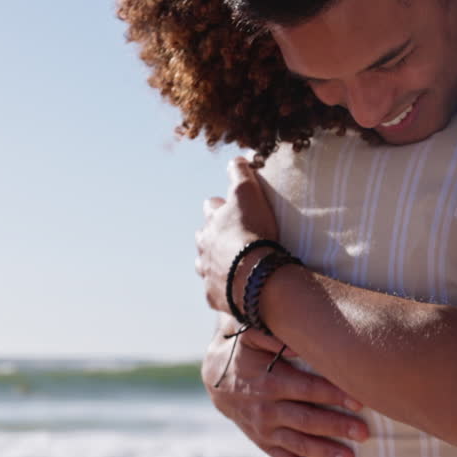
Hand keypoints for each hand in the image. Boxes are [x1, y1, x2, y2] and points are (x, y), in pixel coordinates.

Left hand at [195, 156, 280, 313]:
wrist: (254, 276)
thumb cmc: (253, 232)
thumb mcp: (248, 194)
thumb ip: (240, 173)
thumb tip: (235, 159)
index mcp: (212, 224)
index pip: (211, 207)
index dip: (222, 206)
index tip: (233, 208)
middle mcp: (204, 249)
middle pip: (202, 238)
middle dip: (212, 236)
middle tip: (230, 238)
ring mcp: (207, 274)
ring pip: (204, 266)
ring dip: (214, 263)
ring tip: (231, 265)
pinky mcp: (215, 297)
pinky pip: (216, 293)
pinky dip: (224, 290)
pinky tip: (236, 290)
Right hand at [203, 314, 369, 456]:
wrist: (213, 378)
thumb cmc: (242, 349)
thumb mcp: (251, 335)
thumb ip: (273, 334)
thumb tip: (298, 339)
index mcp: (270, 381)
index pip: (307, 389)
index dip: (333, 394)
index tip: (359, 400)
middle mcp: (268, 409)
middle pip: (307, 420)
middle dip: (336, 427)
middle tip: (364, 433)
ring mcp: (265, 429)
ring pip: (298, 444)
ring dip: (325, 452)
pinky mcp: (264, 442)